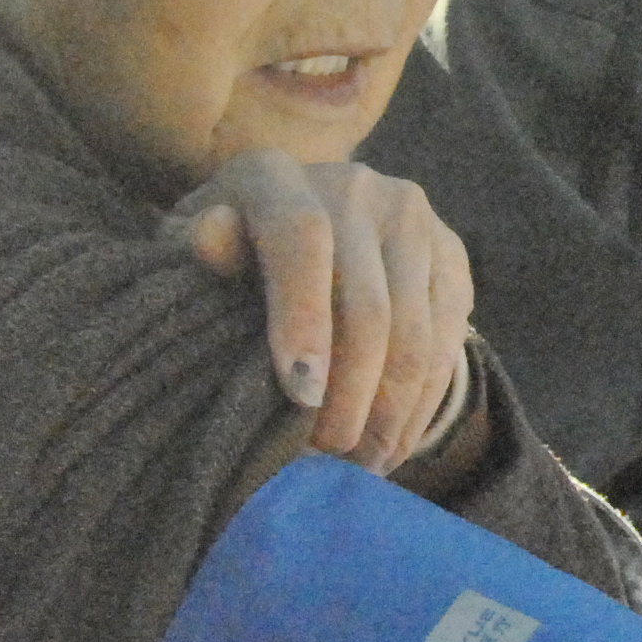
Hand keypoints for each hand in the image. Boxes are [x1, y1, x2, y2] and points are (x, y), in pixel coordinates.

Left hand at [167, 149, 473, 467]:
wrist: (299, 218)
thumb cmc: (227, 253)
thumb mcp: (190, 251)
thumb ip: (199, 250)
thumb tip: (212, 238)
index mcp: (275, 176)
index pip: (302, 241)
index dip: (304, 317)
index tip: (299, 394)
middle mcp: (353, 184)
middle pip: (368, 301)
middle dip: (351, 393)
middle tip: (328, 456)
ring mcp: (411, 216)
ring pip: (417, 329)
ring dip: (393, 409)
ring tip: (363, 464)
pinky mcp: (450, 251)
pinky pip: (449, 337)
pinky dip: (424, 401)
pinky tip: (396, 441)